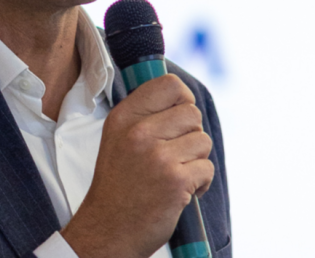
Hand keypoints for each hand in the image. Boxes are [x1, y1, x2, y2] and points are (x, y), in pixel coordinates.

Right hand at [60, 74, 213, 257]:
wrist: (107, 230)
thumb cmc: (118, 185)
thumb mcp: (117, 138)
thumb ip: (144, 114)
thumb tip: (181, 95)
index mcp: (124, 117)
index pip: (169, 84)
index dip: (183, 98)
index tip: (180, 116)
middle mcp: (138, 132)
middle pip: (192, 113)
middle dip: (191, 134)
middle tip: (175, 154)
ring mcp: (157, 156)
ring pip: (203, 141)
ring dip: (196, 160)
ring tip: (174, 174)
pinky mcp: (175, 180)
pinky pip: (207, 168)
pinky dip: (200, 183)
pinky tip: (180, 191)